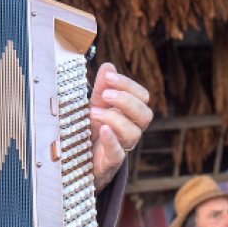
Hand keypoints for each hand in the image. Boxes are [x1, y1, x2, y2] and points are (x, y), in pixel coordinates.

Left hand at [89, 63, 151, 191]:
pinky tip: (103, 129)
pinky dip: (111, 140)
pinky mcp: (110, 161)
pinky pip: (117, 152)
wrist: (81, 160)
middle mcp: (131, 129)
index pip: (142, 97)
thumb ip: (102, 87)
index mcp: (130, 114)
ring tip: (93, 112)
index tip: (109, 77)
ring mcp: (123, 147)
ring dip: (113, 118)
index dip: (128, 85)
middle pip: (145, 114)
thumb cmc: (93, 129)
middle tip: (106, 94)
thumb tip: (108, 65)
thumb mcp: (96, 105)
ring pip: (133, 133)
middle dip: (126, 100)